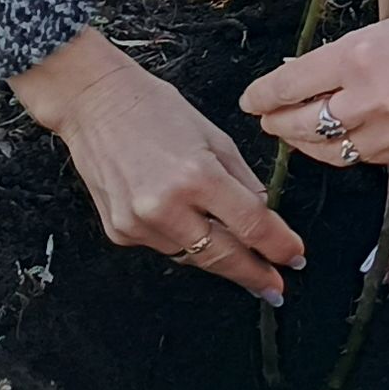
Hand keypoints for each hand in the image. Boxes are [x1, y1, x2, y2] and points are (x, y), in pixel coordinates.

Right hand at [13, 25, 306, 299]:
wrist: (94, 103)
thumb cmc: (154, 109)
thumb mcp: (215, 137)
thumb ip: (243, 182)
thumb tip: (264, 219)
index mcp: (197, 176)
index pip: (251, 226)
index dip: (278, 247)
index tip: (294, 258)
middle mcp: (166, 206)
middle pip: (223, 255)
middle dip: (254, 274)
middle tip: (275, 286)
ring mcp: (138, 223)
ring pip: (193, 256)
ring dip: (218, 257)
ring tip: (240, 257)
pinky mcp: (119, 232)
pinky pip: (164, 246)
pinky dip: (182, 240)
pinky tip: (187, 224)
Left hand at [245, 0, 388, 180]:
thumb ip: (347, 57)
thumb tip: (304, 75)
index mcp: (358, 52)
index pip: (289, 83)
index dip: (263, 96)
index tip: (251, 101)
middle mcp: (368, 94)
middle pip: (300, 123)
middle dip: (278, 125)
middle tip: (268, 120)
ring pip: (329, 150)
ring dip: (308, 144)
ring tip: (298, 135)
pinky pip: (365, 159)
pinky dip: (348, 151)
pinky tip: (344, 141)